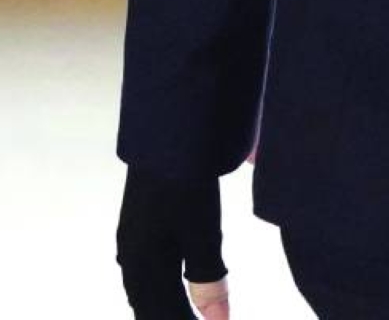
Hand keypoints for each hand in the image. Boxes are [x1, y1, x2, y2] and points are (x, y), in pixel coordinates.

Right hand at [116, 168, 228, 317]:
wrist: (164, 136)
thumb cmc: (185, 184)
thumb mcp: (202, 235)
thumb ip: (208, 282)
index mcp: (143, 271)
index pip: (162, 317)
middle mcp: (131, 262)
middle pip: (152, 309)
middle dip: (178, 316)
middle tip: (209, 318)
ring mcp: (131, 245)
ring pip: (147, 294)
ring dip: (168, 307)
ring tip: (192, 313)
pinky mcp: (138, 230)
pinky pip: (146, 276)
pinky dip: (162, 291)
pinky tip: (172, 289)